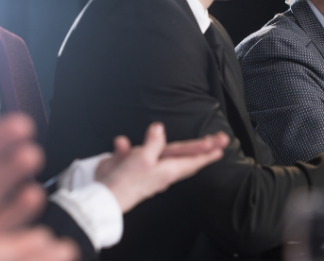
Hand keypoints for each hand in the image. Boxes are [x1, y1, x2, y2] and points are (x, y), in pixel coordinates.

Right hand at [95, 123, 228, 212]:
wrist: (102, 196)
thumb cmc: (125, 181)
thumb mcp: (143, 158)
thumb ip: (153, 142)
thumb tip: (159, 128)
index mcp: (167, 169)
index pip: (192, 158)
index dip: (207, 151)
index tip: (221, 147)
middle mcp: (159, 169)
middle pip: (184, 155)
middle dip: (202, 147)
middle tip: (220, 140)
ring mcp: (145, 168)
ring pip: (159, 151)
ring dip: (160, 142)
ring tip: (161, 135)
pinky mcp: (129, 166)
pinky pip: (131, 153)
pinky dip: (126, 149)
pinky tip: (120, 144)